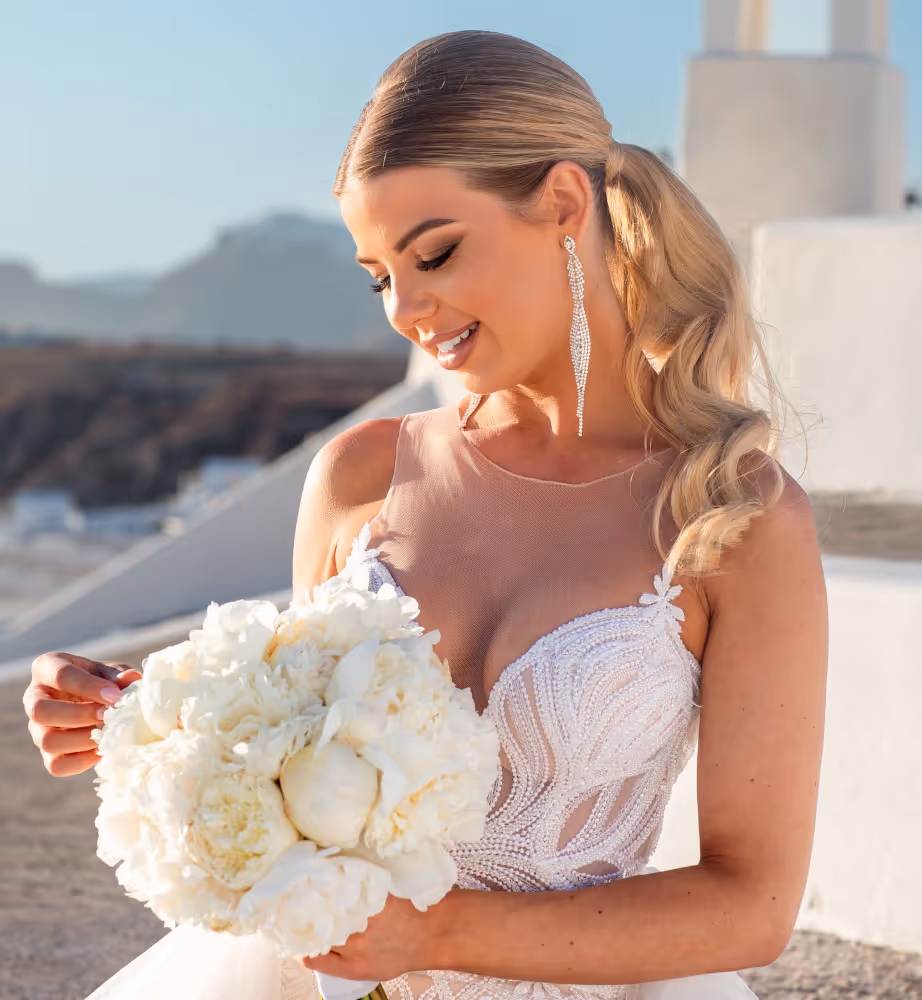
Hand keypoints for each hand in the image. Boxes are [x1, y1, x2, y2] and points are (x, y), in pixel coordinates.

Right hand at [23, 652, 141, 775]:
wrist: (103, 703)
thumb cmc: (105, 681)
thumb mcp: (113, 672)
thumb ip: (121, 676)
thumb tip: (131, 679)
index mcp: (47, 668)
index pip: (61, 675)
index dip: (90, 687)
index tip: (116, 696)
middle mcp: (34, 698)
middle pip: (39, 711)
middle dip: (79, 715)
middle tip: (107, 715)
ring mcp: (37, 729)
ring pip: (47, 740)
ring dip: (83, 739)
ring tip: (108, 732)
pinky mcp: (47, 754)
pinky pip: (57, 765)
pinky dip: (83, 760)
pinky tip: (103, 748)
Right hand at [300, 891, 445, 982]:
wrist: (433, 930)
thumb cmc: (406, 950)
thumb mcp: (372, 969)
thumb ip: (343, 961)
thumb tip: (316, 951)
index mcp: (353, 964)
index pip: (311, 958)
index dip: (299, 948)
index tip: (295, 937)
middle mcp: (355, 942)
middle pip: (315, 930)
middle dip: (303, 920)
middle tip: (296, 909)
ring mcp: (363, 917)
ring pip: (325, 906)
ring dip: (316, 898)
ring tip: (309, 891)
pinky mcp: (370, 894)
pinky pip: (343, 886)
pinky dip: (334, 882)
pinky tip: (331, 877)